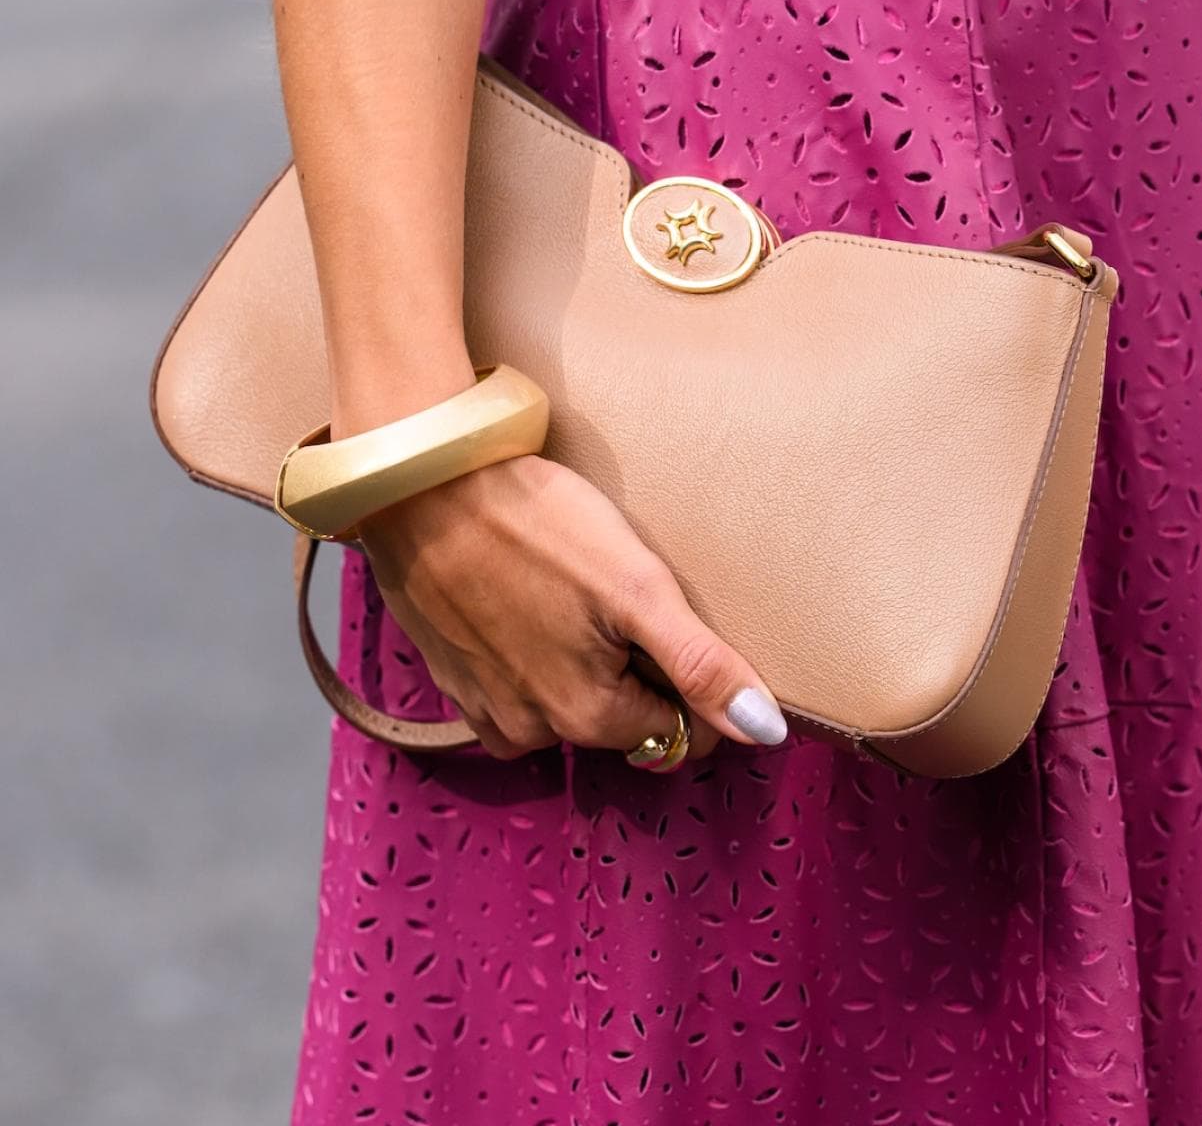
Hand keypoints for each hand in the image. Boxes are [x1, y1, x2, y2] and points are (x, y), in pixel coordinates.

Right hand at [351, 453, 789, 759]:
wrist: (419, 484)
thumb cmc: (535, 527)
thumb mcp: (637, 589)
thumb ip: (702, 666)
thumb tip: (766, 732)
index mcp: (589, 718)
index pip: (682, 731)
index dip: (695, 682)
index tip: (675, 622)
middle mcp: (533, 732)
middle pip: (624, 719)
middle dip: (638, 669)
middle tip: (621, 595)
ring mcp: (485, 708)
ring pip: (569, 705)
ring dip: (585, 662)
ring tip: (575, 591)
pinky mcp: (452, 678)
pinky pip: (516, 688)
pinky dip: (534, 655)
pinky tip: (532, 598)